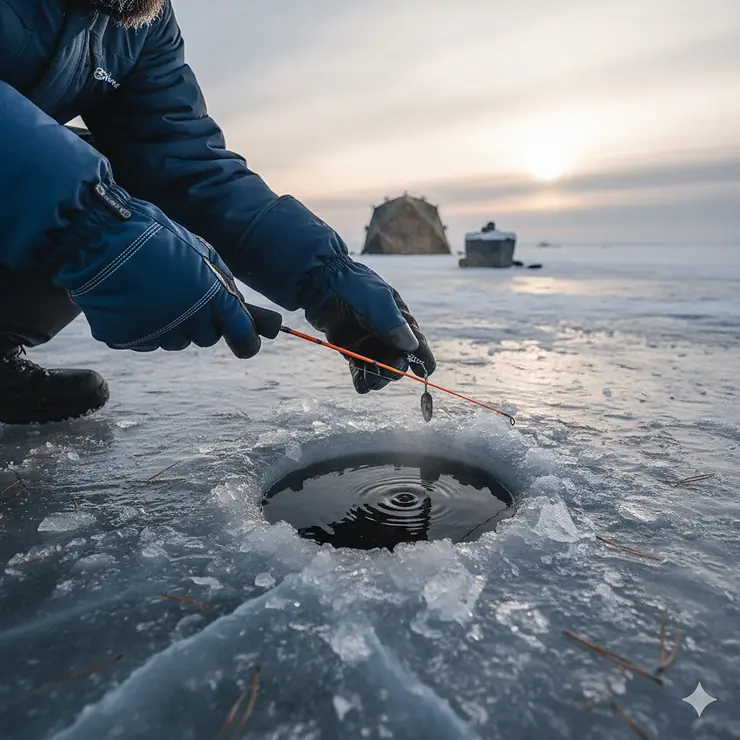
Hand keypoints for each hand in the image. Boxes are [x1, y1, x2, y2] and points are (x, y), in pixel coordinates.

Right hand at [55, 182, 260, 357]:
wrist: (96, 236)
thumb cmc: (151, 236)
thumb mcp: (198, 250)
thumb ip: (220, 281)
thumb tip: (234, 307)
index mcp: (211, 295)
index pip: (240, 330)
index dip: (246, 339)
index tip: (248, 344)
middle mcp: (188, 319)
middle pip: (206, 337)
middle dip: (201, 322)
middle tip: (185, 299)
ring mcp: (156, 332)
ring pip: (175, 341)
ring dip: (171, 325)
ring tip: (152, 295)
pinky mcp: (127, 339)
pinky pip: (143, 341)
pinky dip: (141, 327)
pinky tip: (131, 302)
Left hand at [307, 260, 435, 392]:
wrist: (321, 283)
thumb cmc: (354, 287)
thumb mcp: (377, 302)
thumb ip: (393, 324)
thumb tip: (412, 347)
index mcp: (400, 318)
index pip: (416, 342)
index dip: (422, 357)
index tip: (425, 372)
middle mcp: (386, 333)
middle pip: (398, 359)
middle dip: (394, 369)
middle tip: (386, 373)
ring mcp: (368, 342)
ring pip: (379, 367)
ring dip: (378, 377)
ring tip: (371, 382)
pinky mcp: (351, 349)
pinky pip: (360, 368)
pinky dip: (362, 379)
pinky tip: (362, 386)